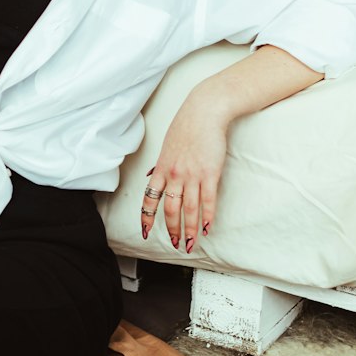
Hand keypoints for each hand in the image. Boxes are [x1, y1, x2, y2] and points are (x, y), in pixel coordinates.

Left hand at [140, 96, 229, 252]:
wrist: (205, 112)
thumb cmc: (187, 126)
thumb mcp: (167, 146)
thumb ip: (161, 165)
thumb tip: (153, 176)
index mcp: (161, 169)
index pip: (150, 199)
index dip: (146, 218)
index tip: (145, 232)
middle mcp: (174, 175)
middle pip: (170, 210)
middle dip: (171, 230)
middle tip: (174, 244)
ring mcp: (192, 175)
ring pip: (189, 210)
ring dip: (189, 230)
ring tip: (190, 243)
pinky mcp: (210, 173)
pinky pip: (208, 201)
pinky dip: (208, 217)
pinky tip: (207, 228)